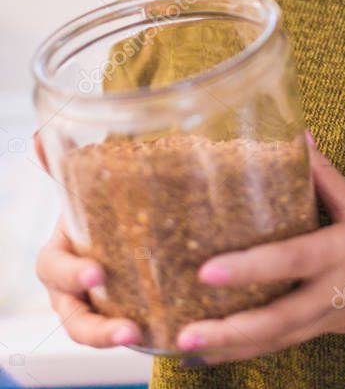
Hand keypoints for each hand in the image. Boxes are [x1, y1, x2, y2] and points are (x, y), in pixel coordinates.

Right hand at [33, 132, 142, 348]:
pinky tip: (174, 334)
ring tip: (139, 337)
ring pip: (96, 332)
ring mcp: (97, 308)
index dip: (72, 274)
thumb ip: (66, 165)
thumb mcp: (87, 189)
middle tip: (124, 326)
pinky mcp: (125, 319)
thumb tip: (41, 135)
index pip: (54, 269)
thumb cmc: (100, 211)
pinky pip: (132, 333)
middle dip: (93, 325)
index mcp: (60, 254)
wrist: (126, 229)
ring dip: (113, 339)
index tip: (98, 273)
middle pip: (73, 315)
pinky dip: (148, 336)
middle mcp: (73, 288)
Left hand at [175, 132, 344, 364]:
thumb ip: (325, 176)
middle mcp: (333, 292)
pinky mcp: (327, 331)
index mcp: (344, 252)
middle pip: (276, 321)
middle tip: (184, 334)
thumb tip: (298, 137)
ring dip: (230, 348)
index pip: (291, 260)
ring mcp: (329, 319)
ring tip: (184, 347)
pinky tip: (214, 351)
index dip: (250, 267)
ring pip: (275, 342)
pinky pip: (282, 343)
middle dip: (228, 331)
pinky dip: (247, 349)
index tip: (208, 270)